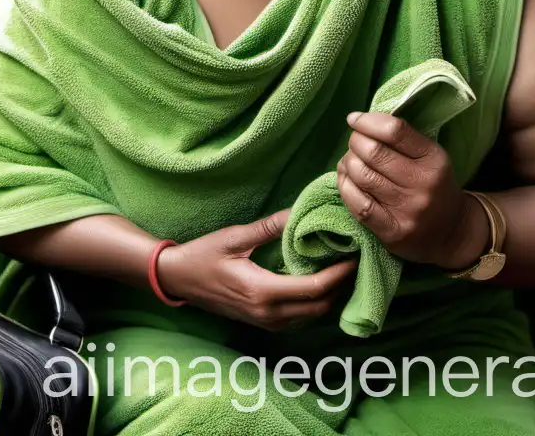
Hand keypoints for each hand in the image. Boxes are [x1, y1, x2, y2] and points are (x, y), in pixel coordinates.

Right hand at [154, 209, 355, 331]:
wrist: (177, 280)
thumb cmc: (202, 256)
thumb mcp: (234, 237)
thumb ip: (268, 227)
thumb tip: (298, 212)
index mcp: (262, 291)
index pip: (314, 288)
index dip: (340, 273)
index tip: (355, 255)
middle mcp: (268, 313)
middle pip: (321, 305)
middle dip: (343, 284)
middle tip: (356, 258)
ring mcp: (267, 322)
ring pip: (313, 314)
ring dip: (332, 294)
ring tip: (343, 266)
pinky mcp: (265, 322)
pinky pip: (301, 316)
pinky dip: (317, 300)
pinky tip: (322, 279)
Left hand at [336, 112, 487, 268]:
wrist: (452, 232)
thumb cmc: (433, 186)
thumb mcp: (429, 157)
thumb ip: (400, 139)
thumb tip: (359, 122)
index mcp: (433, 159)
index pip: (395, 131)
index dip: (367, 121)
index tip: (354, 119)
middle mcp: (422, 183)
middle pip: (373, 152)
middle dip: (355, 142)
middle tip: (355, 144)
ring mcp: (407, 209)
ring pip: (361, 175)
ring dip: (347, 163)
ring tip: (350, 162)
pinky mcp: (393, 231)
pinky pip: (357, 203)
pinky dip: (345, 186)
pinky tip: (347, 180)